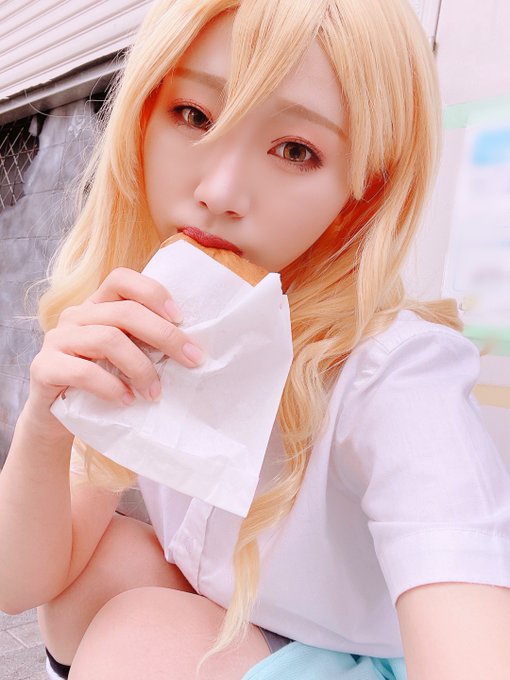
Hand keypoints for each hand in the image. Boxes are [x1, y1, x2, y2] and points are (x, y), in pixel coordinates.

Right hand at [26, 267, 203, 435]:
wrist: (56, 416)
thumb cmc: (101, 382)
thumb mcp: (125, 356)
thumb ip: (145, 342)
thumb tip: (193, 347)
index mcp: (97, 305)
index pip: (122, 278)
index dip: (153, 292)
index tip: (181, 318)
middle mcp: (75, 315)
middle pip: (125, 312)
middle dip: (165, 336)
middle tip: (191, 360)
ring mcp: (57, 339)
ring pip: (108, 339)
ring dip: (141, 368)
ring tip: (154, 393)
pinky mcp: (44, 367)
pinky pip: (84, 371)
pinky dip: (112, 387)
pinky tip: (127, 400)